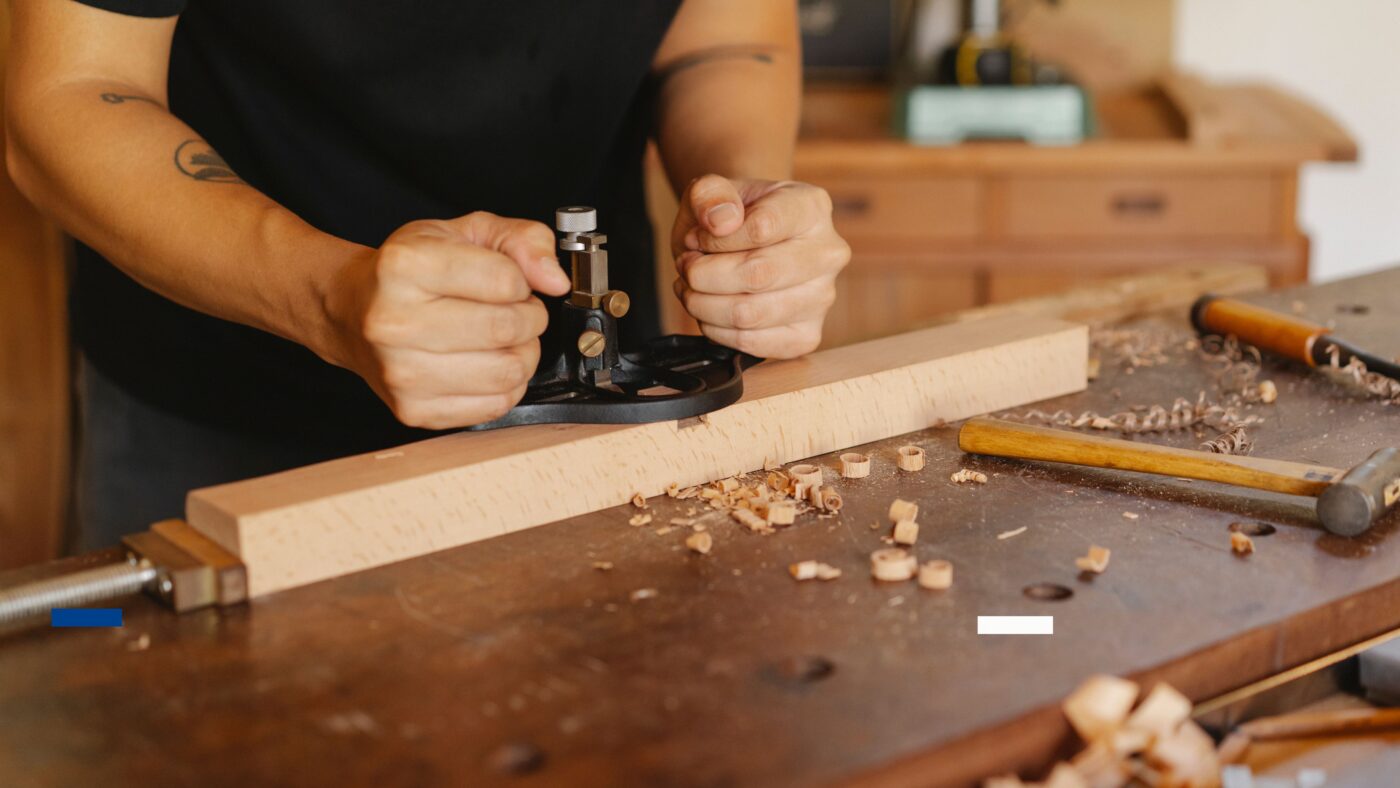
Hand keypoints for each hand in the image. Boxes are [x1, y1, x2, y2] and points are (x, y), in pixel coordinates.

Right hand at [324, 212, 570, 428]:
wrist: (353, 311)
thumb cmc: (410, 272)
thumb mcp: (465, 232)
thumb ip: (521, 240)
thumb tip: (554, 279)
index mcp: (405, 266)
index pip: (505, 281)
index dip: (522, 281)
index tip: (510, 282)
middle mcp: (394, 321)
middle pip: (507, 329)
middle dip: (529, 318)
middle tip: (515, 311)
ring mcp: (401, 372)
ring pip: (507, 372)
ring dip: (522, 353)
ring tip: (503, 338)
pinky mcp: (413, 410)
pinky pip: (495, 406)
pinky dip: (507, 385)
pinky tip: (488, 364)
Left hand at [672, 175, 848, 357]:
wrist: (744, 241)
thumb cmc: (732, 215)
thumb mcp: (712, 191)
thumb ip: (711, 194)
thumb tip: (721, 222)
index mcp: (812, 207)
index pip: (762, 228)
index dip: (715, 239)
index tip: (699, 237)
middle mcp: (828, 253)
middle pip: (758, 275)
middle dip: (704, 274)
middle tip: (687, 266)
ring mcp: (822, 298)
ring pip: (749, 314)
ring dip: (703, 304)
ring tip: (693, 287)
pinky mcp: (807, 335)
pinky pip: (752, 344)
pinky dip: (716, 330)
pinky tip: (710, 309)